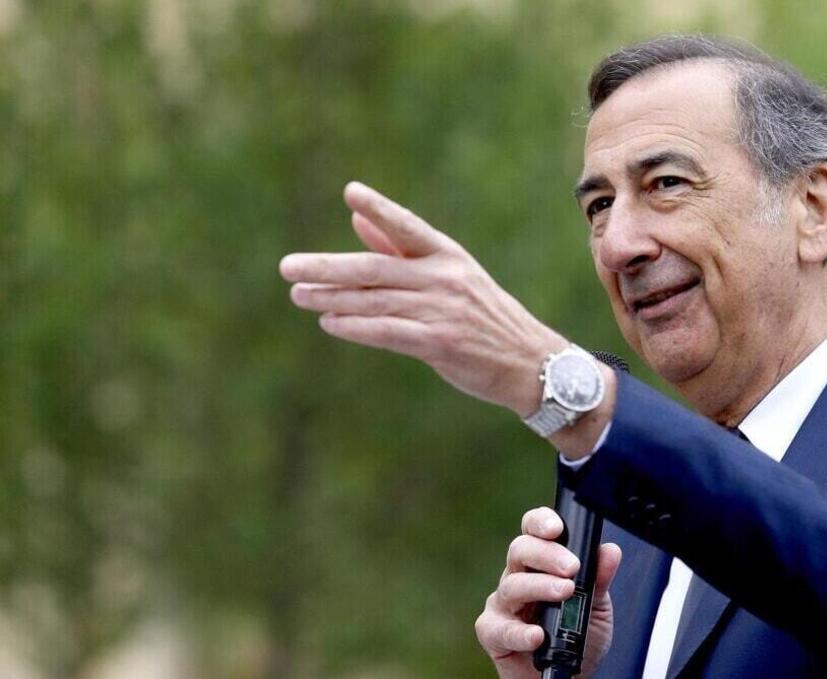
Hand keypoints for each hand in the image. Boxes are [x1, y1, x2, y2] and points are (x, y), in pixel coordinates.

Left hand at [280, 181, 567, 416]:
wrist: (528, 362)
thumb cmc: (483, 318)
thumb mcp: (451, 277)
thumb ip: (400, 250)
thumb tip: (356, 219)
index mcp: (449, 256)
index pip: (409, 226)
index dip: (381, 209)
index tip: (351, 191)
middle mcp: (445, 279)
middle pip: (376, 268)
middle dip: (328, 266)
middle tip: (289, 266)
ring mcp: (443, 311)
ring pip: (376, 301)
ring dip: (332, 298)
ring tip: (299, 294)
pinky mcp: (440, 343)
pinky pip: (388, 332)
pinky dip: (355, 326)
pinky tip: (330, 321)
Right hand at [476, 507, 621, 678]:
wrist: (570, 678)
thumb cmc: (578, 638)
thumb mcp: (597, 607)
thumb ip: (600, 579)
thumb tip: (610, 551)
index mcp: (540, 564)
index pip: (533, 531)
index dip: (540, 522)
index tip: (557, 528)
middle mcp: (518, 577)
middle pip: (520, 550)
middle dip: (547, 554)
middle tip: (571, 568)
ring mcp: (503, 604)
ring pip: (512, 585)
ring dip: (539, 586)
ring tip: (565, 593)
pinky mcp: (492, 632)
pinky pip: (499, 628)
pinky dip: (519, 632)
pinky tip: (537, 635)